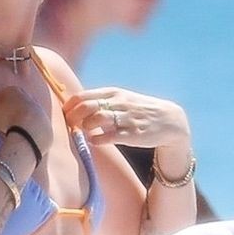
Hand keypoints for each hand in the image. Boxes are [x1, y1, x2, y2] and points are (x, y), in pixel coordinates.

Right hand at [0, 86, 55, 162]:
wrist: (32, 129)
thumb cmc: (7, 117)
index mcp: (13, 90)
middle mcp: (27, 95)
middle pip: (12, 104)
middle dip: (4, 113)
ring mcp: (38, 108)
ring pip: (23, 114)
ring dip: (16, 121)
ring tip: (9, 132)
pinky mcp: (45, 122)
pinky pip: (32, 126)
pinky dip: (26, 130)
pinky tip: (21, 136)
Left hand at [66, 86, 188, 149]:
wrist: (169, 121)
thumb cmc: (139, 110)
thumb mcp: (122, 98)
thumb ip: (101, 101)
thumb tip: (76, 106)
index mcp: (113, 93)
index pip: (83, 96)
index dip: (69, 106)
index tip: (64, 115)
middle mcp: (119, 103)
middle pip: (87, 106)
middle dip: (73, 117)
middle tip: (70, 125)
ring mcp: (126, 118)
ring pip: (97, 119)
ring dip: (85, 127)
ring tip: (83, 132)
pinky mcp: (133, 134)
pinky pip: (110, 136)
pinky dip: (97, 139)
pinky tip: (94, 141)